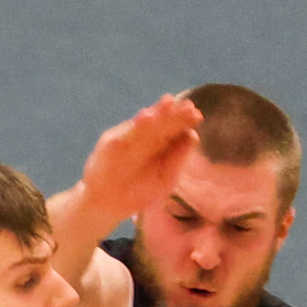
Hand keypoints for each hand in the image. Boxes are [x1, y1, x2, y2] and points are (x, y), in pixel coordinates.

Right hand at [78, 93, 202, 224]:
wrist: (108, 204)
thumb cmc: (139, 192)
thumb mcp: (165, 178)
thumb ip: (178, 158)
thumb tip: (193, 135)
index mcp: (158, 144)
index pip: (173, 128)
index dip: (184, 120)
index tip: (197, 114)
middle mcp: (143, 137)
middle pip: (161, 122)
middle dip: (174, 113)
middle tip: (188, 106)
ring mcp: (128, 138)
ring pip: (145, 123)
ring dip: (156, 112)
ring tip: (169, 102)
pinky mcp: (112, 143)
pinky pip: (126, 134)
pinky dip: (136, 126)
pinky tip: (146, 116)